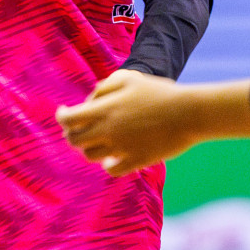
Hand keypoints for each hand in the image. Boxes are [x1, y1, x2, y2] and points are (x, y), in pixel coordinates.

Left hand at [56, 70, 201, 175]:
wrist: (188, 113)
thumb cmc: (159, 92)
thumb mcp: (129, 79)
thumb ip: (104, 87)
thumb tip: (90, 101)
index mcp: (104, 109)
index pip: (69, 118)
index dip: (61, 116)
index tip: (63, 114)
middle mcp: (108, 130)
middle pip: (75, 140)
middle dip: (72, 134)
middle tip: (76, 130)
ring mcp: (122, 148)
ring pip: (90, 156)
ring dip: (89, 149)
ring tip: (96, 142)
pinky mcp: (136, 161)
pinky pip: (112, 170)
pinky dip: (107, 165)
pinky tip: (110, 159)